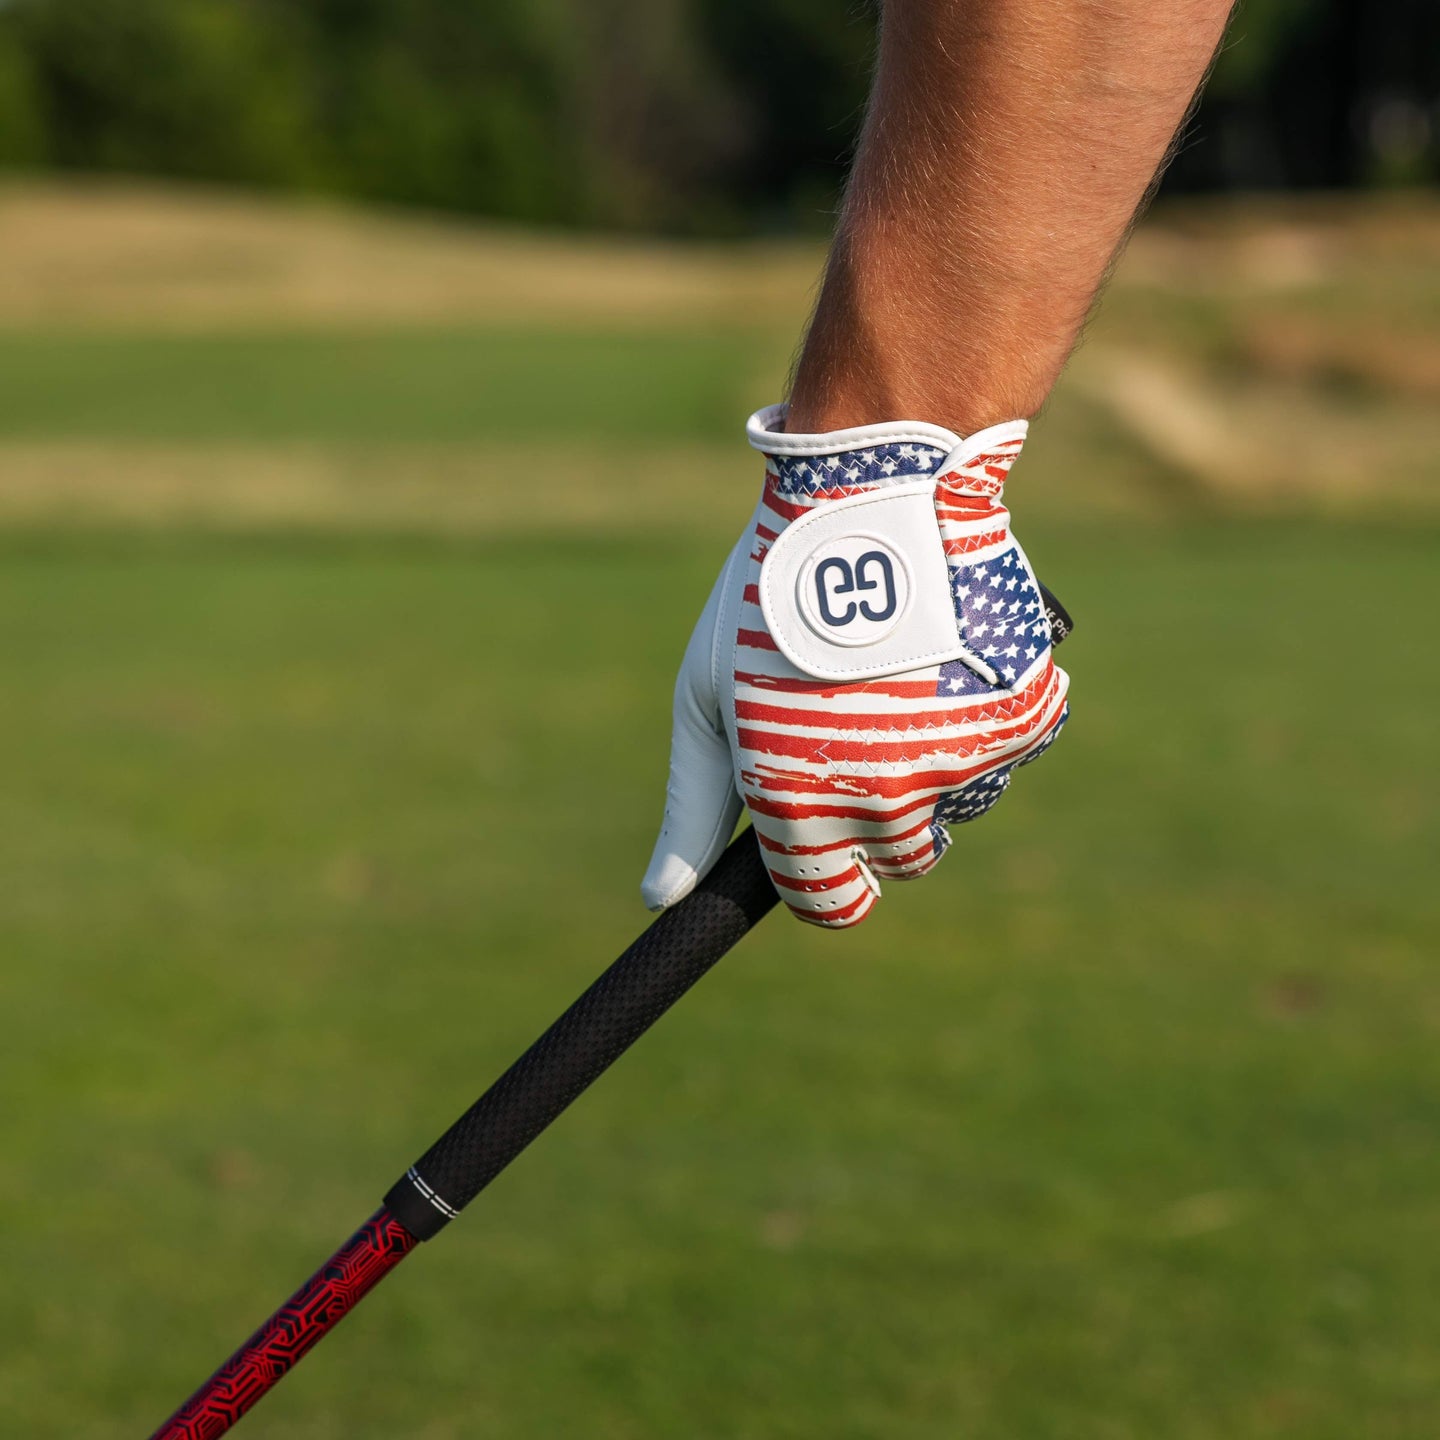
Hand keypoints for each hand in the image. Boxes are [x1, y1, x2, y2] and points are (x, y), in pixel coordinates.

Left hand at [642, 405, 1069, 927]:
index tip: (827, 841)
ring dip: (935, 764)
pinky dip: (980, 711)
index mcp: (797, 801)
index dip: (827, 875)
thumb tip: (657, 896)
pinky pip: (1005, 746)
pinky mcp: (1019, 716)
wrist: (870, 493)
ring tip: (903, 679)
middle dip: (881, 811)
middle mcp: (882, 797)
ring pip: (957, 804)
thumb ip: (693, 807)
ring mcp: (957, 759)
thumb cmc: (766, 595)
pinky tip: (946, 652)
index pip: (831, 902)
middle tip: (863, 728)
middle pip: (900, 857)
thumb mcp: (705, 696)